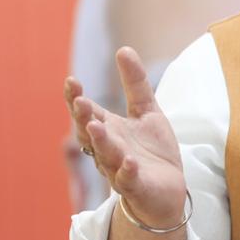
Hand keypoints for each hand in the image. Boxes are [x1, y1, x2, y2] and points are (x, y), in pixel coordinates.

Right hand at [63, 47, 185, 227]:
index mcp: (108, 130)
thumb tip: (123, 49)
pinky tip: (130, 161)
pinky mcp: (136, 186)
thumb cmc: (152, 151)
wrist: (167, 190)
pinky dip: (128, 170)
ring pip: (105, 155)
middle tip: (80, 102)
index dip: (76, 98)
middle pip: (89, 134)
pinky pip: (129, 179)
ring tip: (96, 126)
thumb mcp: (148, 111)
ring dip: (101, 141)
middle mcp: (108, 149)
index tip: (71, 80)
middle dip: (83, 118)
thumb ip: (136, 83)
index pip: (86, 112)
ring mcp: (119, 169)